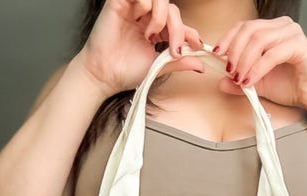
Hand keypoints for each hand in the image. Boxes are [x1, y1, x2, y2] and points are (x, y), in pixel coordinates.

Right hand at [76, 0, 204, 96]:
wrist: (105, 76)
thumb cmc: (126, 71)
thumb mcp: (159, 67)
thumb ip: (179, 62)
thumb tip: (201, 65)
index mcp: (154, 28)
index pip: (177, 22)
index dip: (189, 32)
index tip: (197, 45)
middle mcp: (146, 16)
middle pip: (172, 9)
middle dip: (178, 30)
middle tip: (174, 50)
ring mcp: (134, 8)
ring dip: (162, 17)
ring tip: (151, 36)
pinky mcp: (121, 2)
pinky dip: (146, 5)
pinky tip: (139, 22)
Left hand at [213, 17, 306, 112]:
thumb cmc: (290, 86)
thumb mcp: (258, 84)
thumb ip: (239, 81)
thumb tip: (220, 82)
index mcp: (272, 29)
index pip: (244, 26)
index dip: (228, 38)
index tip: (216, 54)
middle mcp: (282, 26)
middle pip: (249, 30)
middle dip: (235, 51)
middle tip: (229, 71)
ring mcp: (292, 33)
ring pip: (259, 40)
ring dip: (245, 61)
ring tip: (239, 79)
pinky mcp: (299, 45)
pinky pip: (272, 54)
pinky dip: (257, 68)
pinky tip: (250, 81)